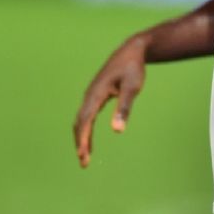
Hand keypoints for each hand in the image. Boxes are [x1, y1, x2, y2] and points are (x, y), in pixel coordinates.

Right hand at [73, 37, 147, 167]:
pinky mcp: (96, 96)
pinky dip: (86, 130)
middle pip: (80, 122)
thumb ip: (124, 108)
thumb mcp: (132, 88)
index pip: (85, 120)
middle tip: (84, 162)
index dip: (83, 138)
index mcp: (96, 93)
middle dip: (80, 142)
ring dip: (81, 138)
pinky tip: (89, 141)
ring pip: (81, 120)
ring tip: (85, 157)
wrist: (131, 51)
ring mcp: (91, 95)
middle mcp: (90, 94)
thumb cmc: (132, 69)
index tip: (83, 155)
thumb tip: (117, 130)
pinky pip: (86, 116)